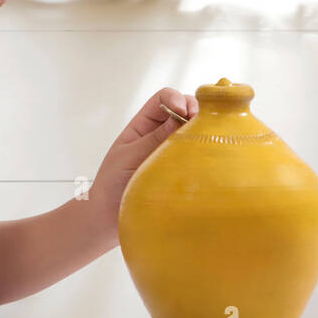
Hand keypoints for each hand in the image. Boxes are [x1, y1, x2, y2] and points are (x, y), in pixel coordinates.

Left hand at [87, 87, 198, 237]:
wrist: (109, 218)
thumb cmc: (112, 184)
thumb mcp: (130, 156)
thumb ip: (154, 138)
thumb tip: (181, 117)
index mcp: (143, 125)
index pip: (163, 99)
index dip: (176, 98)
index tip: (183, 112)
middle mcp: (160, 135)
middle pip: (184, 110)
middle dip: (195, 110)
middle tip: (201, 124)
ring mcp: (173, 152)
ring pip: (194, 132)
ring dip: (202, 130)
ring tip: (206, 139)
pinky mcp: (182, 171)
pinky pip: (197, 156)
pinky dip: (205, 151)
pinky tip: (208, 156)